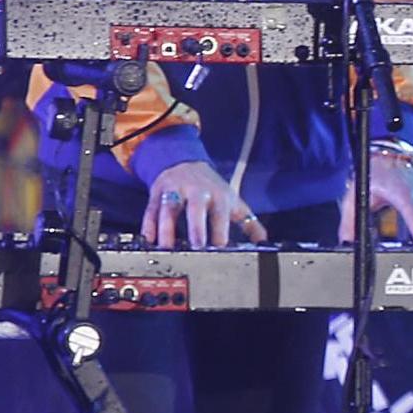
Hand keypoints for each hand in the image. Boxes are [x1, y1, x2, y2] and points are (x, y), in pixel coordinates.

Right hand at [144, 161, 266, 250]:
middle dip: (196, 227)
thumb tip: (264, 242)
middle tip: (195, 247)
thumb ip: (249, 223)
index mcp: (218, 194)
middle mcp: (196, 191)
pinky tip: (149, 239)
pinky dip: (148, 224)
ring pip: (169, 207)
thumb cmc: (211, 188)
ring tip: (166, 248)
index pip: (220, 214)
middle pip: (195, 208)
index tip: (220, 250)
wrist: (185, 162)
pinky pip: (151, 208)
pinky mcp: (157, 192)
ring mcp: (175, 190)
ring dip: (166, 227)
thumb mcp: (233, 201)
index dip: (220, 232)